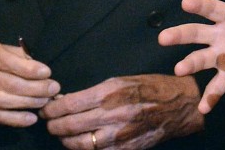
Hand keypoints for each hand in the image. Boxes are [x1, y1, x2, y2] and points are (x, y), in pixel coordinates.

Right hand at [0, 38, 59, 126]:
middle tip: (52, 89)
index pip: (9, 61)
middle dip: (35, 88)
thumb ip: (22, 56)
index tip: (47, 73)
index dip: (30, 69)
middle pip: (9, 83)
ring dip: (28, 103)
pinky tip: (31, 118)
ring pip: (3, 101)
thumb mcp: (5, 49)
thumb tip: (42, 71)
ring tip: (45, 101)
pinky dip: (15, 119)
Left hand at [40, 74, 203, 148]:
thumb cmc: (149, 87)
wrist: (178, 105)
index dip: (52, 110)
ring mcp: (118, 135)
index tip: (46, 110)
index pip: (69, 105)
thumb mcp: (121, 80)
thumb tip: (67, 101)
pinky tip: (80, 144)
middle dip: (53, 126)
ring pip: (79, 144)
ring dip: (65, 140)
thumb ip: (94, 92)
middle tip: (49, 123)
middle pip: (69, 126)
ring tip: (62, 135)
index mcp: (109, 92)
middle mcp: (112, 114)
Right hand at [158, 0, 224, 112]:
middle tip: (164, 38)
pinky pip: (216, 87)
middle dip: (181, 34)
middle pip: (197, 33)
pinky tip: (203, 108)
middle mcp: (222, 36)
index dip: (200, 5)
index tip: (186, 2)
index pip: (213, 9)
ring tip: (179, 70)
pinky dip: (209, 97)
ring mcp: (223, 57)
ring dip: (190, 64)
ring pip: (200, 59)